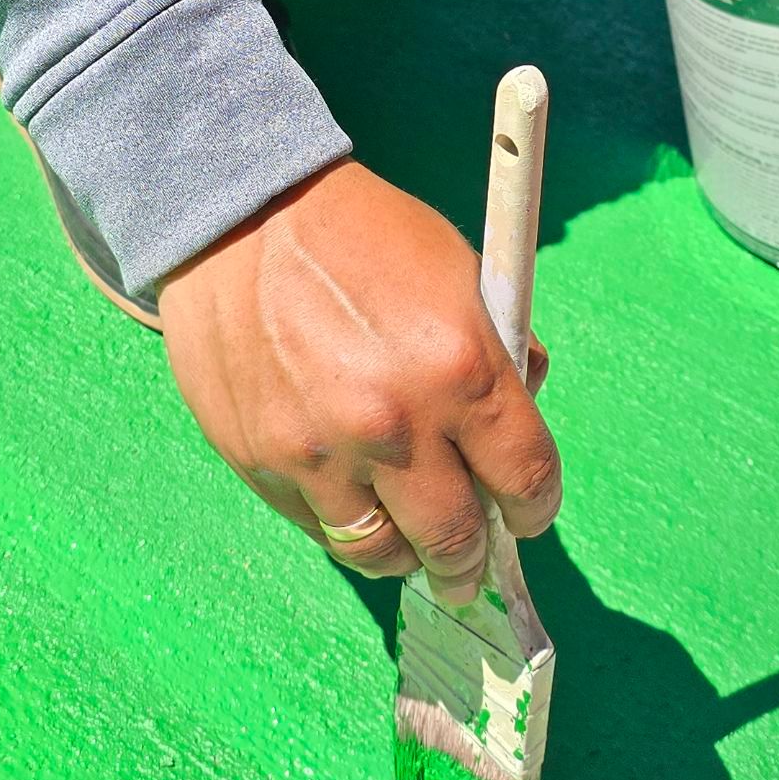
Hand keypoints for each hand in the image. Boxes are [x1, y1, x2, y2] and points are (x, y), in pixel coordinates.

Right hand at [156, 159, 558, 605]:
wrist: (243, 212)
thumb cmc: (363, 234)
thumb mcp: (461, 272)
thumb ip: (499, 354)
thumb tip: (520, 419)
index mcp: (461, 370)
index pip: (525, 481)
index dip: (534, 510)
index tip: (526, 516)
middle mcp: (394, 424)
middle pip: (454, 539)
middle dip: (471, 563)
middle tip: (470, 567)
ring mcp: (321, 451)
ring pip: (380, 553)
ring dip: (404, 556)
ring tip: (409, 547)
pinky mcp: (261, 460)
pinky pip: (316, 528)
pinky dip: (342, 526)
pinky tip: (350, 503)